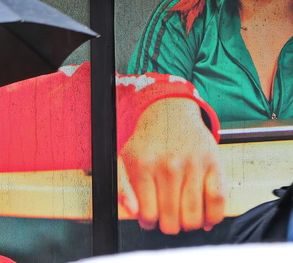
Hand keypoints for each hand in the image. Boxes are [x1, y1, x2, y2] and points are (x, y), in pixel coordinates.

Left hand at [118, 97, 224, 233]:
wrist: (171, 115)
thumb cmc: (147, 143)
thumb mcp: (125, 160)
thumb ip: (122, 188)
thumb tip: (133, 213)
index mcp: (143, 165)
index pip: (148, 213)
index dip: (149, 223)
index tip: (150, 220)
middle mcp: (168, 165)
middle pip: (172, 219)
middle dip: (169, 226)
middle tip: (168, 220)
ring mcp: (193, 164)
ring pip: (194, 215)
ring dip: (190, 225)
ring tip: (184, 219)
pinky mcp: (214, 164)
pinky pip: (218, 201)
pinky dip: (213, 217)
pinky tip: (205, 218)